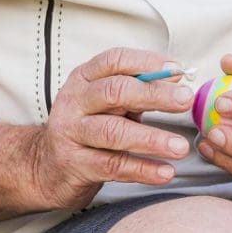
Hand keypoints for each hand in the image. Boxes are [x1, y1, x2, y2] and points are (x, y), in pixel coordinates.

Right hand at [29, 48, 194, 211]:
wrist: (46, 165)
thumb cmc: (87, 128)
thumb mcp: (105, 103)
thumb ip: (135, 92)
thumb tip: (177, 83)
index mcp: (84, 79)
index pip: (113, 61)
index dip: (146, 62)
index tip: (177, 71)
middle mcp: (74, 101)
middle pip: (114, 91)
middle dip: (153, 94)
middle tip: (185, 101)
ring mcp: (71, 132)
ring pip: (112, 131)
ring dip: (150, 139)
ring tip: (180, 147)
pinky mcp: (74, 163)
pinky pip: (111, 165)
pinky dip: (141, 169)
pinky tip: (164, 172)